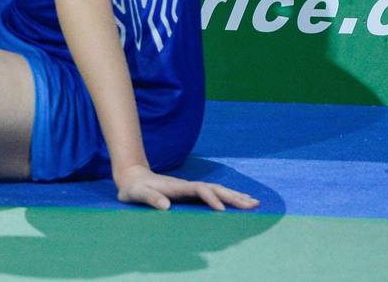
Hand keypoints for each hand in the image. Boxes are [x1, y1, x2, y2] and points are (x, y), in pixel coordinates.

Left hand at [115, 164, 259, 210]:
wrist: (133, 177)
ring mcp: (190, 189)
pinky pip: (214, 194)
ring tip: (255, 203)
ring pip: (217, 190)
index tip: (221, 210)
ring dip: (235, 196)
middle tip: (252, 205)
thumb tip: (166, 206)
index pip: (199, 189)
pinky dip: (228, 198)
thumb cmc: (134, 188)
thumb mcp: (137, 194)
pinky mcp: (191, 193)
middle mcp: (187, 186)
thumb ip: (149, 198)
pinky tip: (240, 202)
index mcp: (176, 187)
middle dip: (233, 196)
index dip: (210, 198)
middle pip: (214, 188)